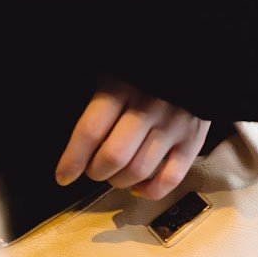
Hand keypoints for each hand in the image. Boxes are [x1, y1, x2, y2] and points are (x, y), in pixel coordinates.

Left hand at [56, 77, 210, 199]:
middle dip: (97, 172)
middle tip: (94, 171)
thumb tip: (80, 149)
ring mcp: (174, 126)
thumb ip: (98, 105)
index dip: (73, 159)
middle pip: (114, 156)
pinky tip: (140, 187)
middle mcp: (148, 108)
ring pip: (139, 170)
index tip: (63, 176)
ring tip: (116, 176)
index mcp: (121, 87)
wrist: (193, 66)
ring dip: (120, 182)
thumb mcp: (113, 74)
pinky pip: (171, 178)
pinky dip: (151, 191)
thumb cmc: (142, 74)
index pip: (91, 130)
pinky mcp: (194, 141)